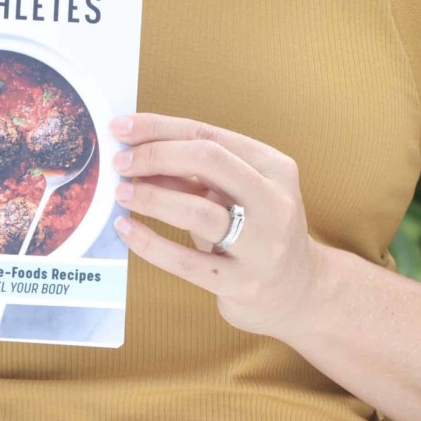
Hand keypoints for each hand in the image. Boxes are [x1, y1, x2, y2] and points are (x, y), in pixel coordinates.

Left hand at [110, 112, 325, 338]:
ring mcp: (261, 246)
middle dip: (156, 155)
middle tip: (120, 163)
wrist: (299, 292)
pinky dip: (150, 243)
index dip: (161, 128)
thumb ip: (197, 174)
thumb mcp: (239, 193)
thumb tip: (139, 153)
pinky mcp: (241, 284)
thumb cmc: (259, 231)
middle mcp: (275, 201)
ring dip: (152, 197)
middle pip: (209, 160)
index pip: (211, 135)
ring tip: (121, 193)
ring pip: (197, 211)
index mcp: (275, 167)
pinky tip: (127, 230)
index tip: (122, 128)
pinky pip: (185, 261)